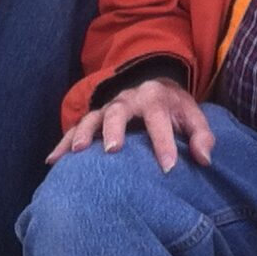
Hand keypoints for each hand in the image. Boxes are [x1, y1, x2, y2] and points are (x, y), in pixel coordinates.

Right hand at [47, 77, 214, 169]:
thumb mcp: (194, 117)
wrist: (155, 87)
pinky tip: (53, 161)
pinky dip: (63, 143)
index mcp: (155, 98)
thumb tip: (204, 159)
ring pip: (93, 117)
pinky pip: (75, 129)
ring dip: (84, 133)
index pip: (159, 119)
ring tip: (78, 152)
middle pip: (119, 111)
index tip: (168, 168)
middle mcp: (128, 99)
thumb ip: (202, 136)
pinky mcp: (94, 118)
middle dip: (115, 129)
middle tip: (113, 151)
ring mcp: (108, 107)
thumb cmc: (175, 110)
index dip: (164, 143)